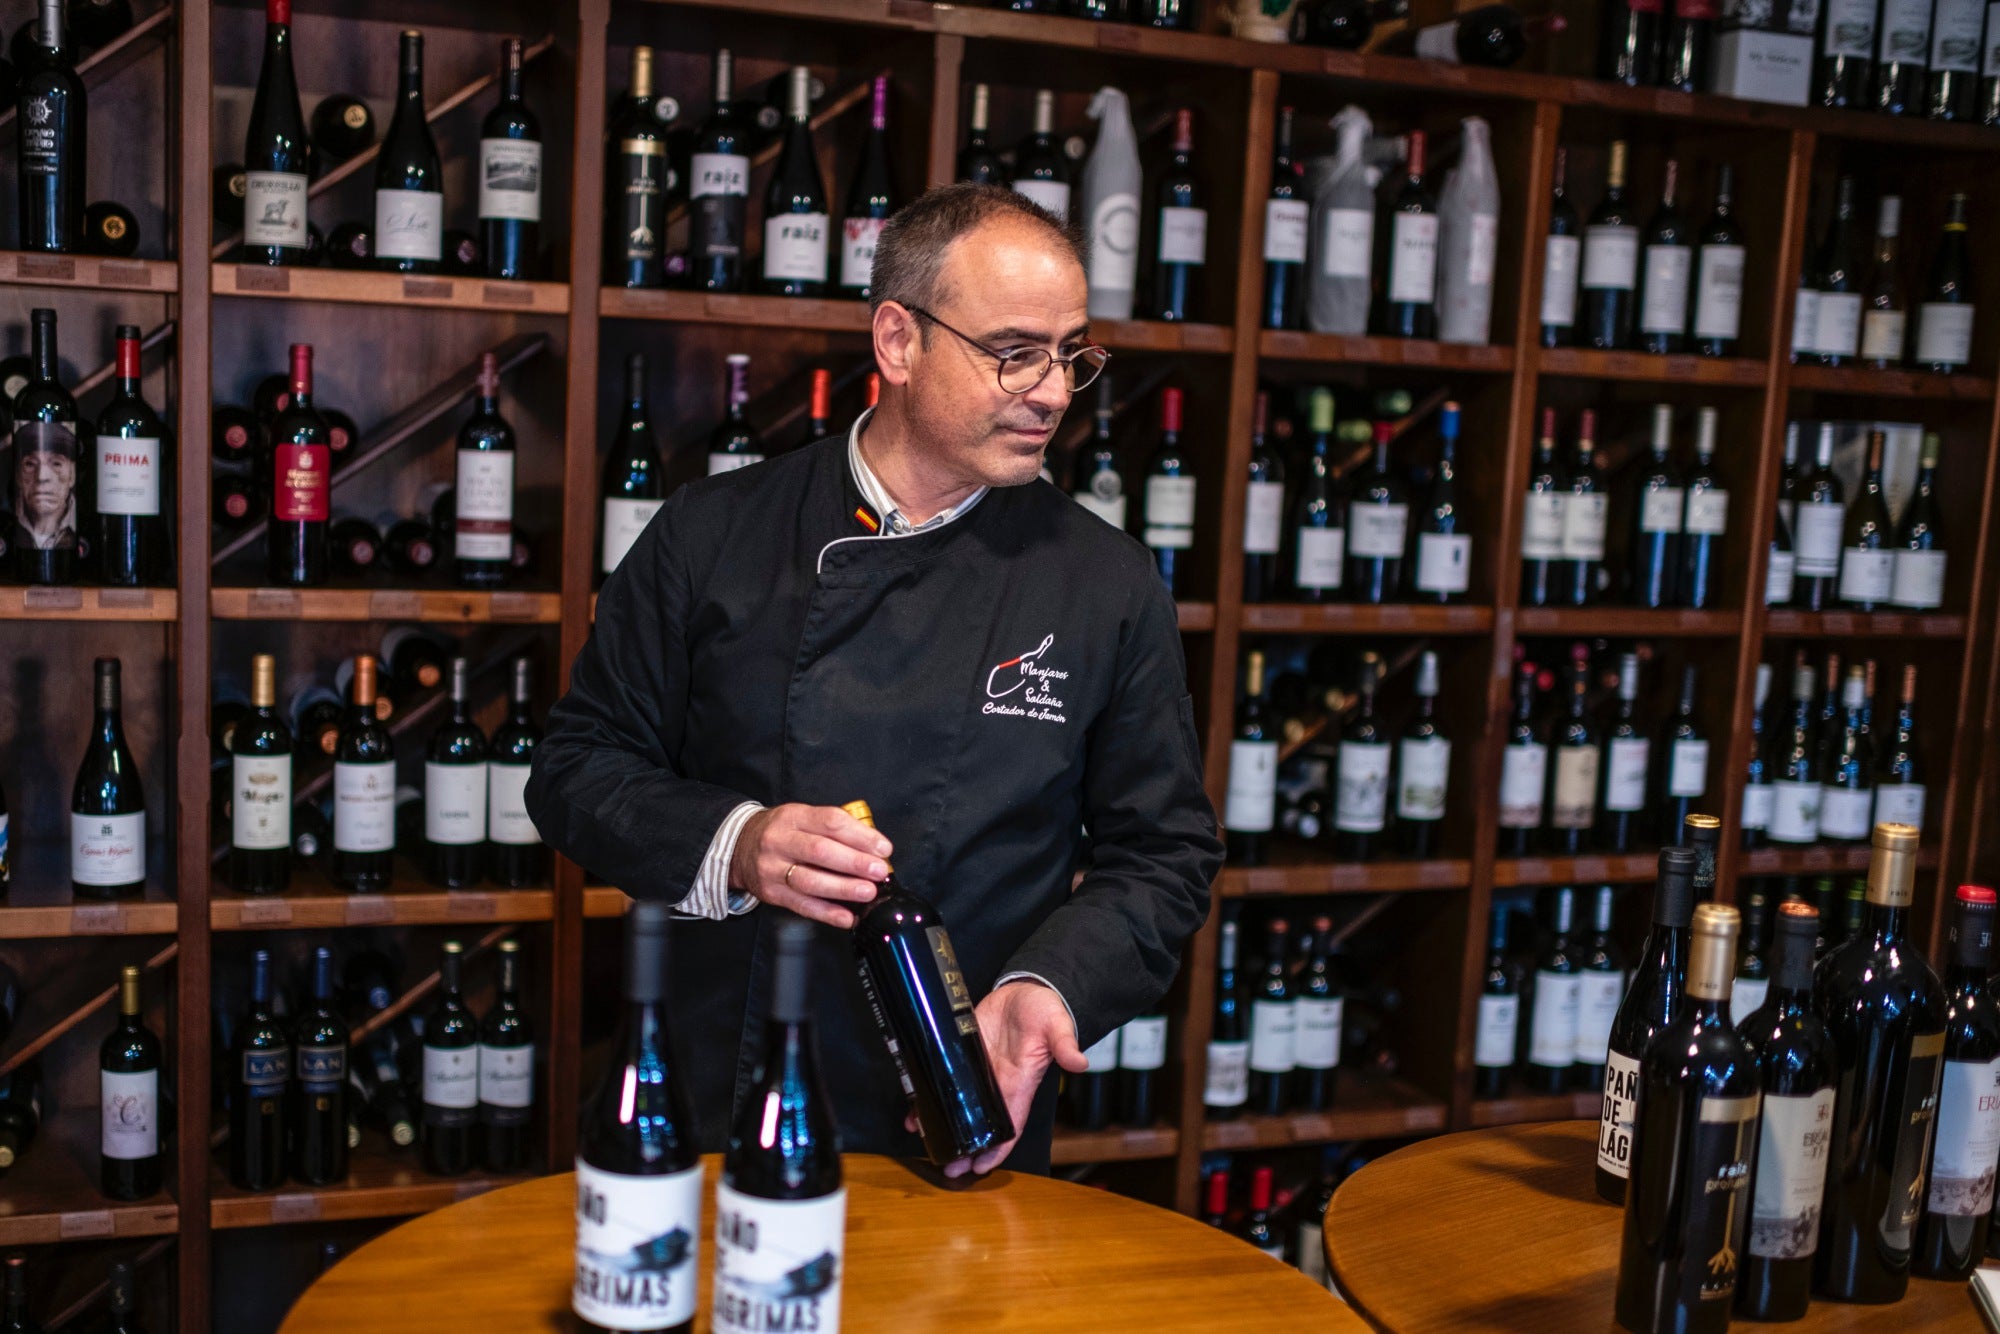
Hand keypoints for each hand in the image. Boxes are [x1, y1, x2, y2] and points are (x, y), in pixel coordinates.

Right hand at [730, 803, 890, 928]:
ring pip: (810, 881)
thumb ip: (834, 827)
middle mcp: (780, 841)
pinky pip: (802, 905)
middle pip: (820, 851)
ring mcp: (773, 869)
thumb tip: (873, 847)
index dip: (860, 835)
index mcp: (793, 816)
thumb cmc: (782, 832)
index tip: (883, 848)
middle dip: (855, 863)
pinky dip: (828, 913)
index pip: (830, 822)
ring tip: (868, 892)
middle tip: (879, 871)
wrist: (738, 847)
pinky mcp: (772, 894)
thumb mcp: (802, 817)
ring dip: (843, 888)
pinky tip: (848, 917)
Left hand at [911, 980, 1085, 1178]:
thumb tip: (1079, 1061)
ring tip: (927, 1144)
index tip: (980, 1168)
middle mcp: (997, 1084)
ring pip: (959, 1107)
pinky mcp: (961, 1055)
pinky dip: (930, 1095)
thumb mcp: (1056, 1025)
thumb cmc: (1045, 1010)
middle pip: (980, 1124)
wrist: (1026, 988)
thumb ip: (1065, 1044)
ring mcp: (977, 1072)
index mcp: (1020, 1084)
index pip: (1010, 1126)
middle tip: (948, 1168)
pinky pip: (944, 1080)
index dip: (996, 1150)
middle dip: (965, 1149)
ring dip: (944, 1126)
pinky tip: (916, 1109)